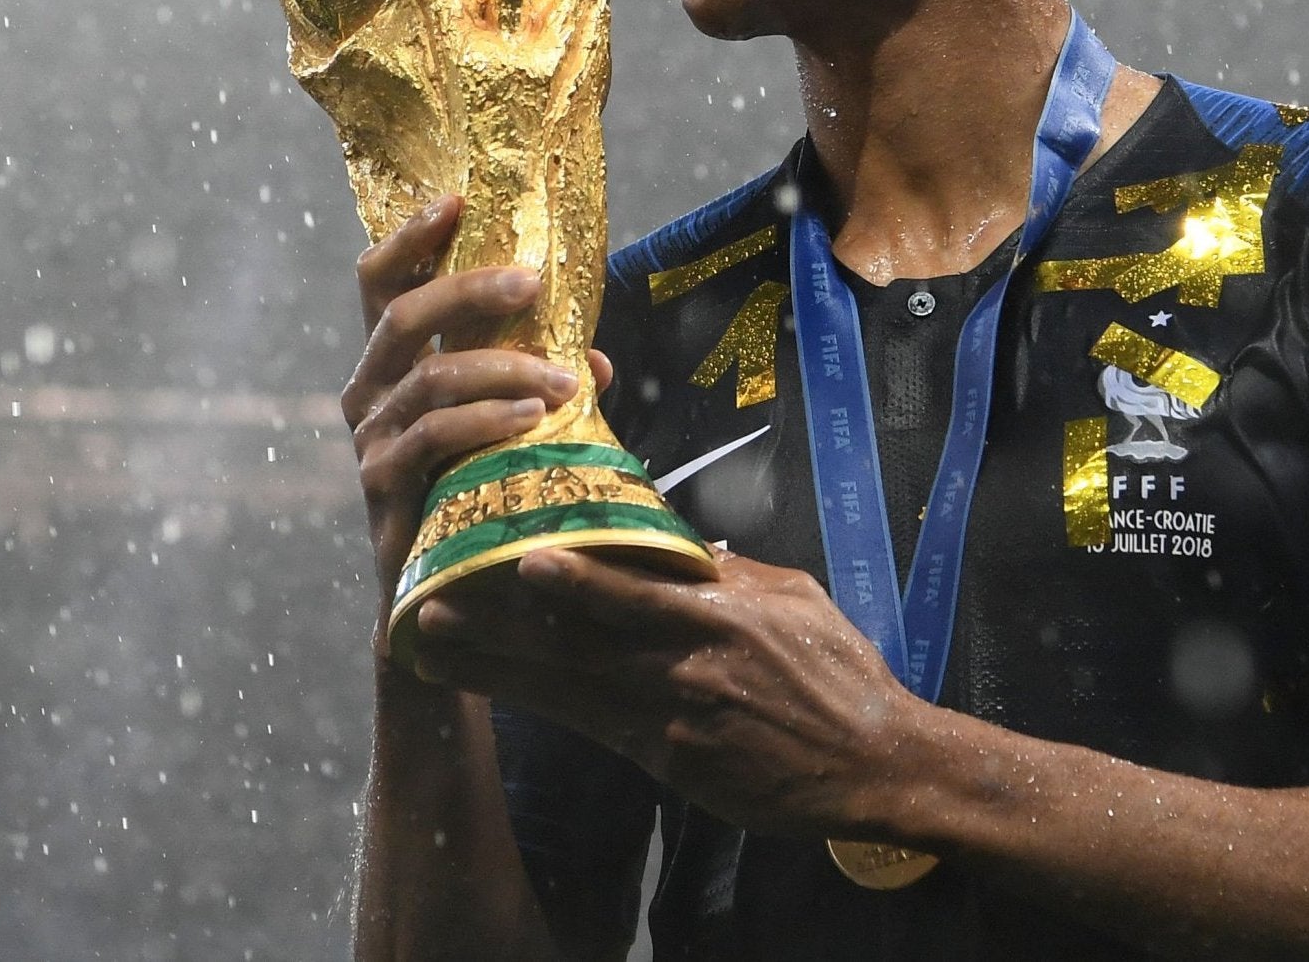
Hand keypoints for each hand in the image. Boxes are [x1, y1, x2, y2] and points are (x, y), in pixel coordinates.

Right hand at [344, 194, 611, 654]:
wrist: (447, 591)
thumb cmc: (480, 490)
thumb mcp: (516, 424)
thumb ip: (546, 384)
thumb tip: (599, 359)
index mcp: (393, 362)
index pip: (380, 283)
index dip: (409, 237)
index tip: (454, 199)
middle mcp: (371, 391)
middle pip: (402, 315)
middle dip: (468, 290)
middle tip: (531, 281)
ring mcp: (372, 440)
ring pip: (428, 376)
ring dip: (503, 367)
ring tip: (562, 378)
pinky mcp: (384, 488)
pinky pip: (433, 437)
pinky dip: (487, 420)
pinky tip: (534, 419)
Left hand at [409, 548, 925, 839]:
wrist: (873, 761)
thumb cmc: (840, 674)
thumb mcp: (795, 599)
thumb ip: (733, 574)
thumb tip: (683, 548)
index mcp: (722, 612)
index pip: (634, 586)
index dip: (574, 577)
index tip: (519, 556)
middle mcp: (687, 662)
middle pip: (580, 639)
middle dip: (503, 623)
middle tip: (435, 602)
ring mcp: (674, 716)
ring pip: (571, 686)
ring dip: (500, 666)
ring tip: (439, 645)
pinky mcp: (670, 760)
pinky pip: (595, 726)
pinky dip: (545, 707)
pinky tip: (503, 695)